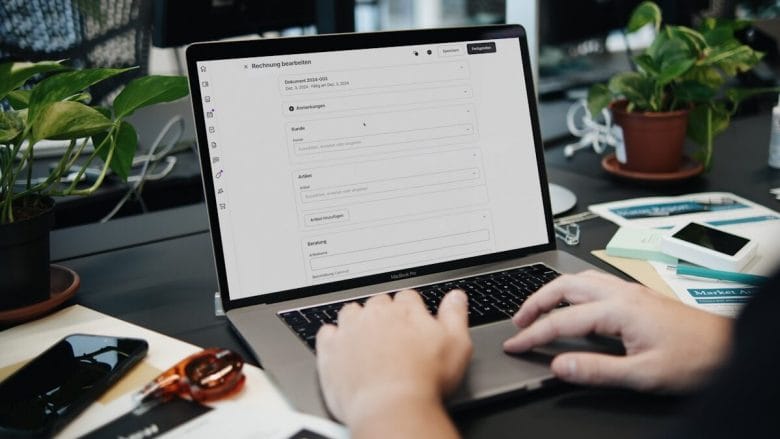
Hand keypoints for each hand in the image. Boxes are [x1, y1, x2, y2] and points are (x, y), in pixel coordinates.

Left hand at [316, 289, 471, 435]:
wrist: (392, 407)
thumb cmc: (424, 380)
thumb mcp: (457, 345)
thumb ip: (455, 315)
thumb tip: (456, 297)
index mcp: (405, 311)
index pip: (407, 297)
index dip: (411, 310)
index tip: (412, 322)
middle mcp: (376, 315)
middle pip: (378, 302)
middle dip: (385, 314)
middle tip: (392, 335)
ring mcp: (350, 330)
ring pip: (351, 312)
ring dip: (358, 320)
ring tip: (366, 338)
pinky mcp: (331, 350)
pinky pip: (327, 332)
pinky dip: (334, 337)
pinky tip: (342, 347)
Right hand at [503, 270, 732, 392]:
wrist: (729, 346)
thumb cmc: (694, 358)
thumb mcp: (642, 373)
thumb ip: (597, 370)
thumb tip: (559, 366)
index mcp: (618, 310)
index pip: (561, 320)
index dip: (533, 334)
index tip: (515, 344)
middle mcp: (621, 293)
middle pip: (563, 286)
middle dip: (534, 303)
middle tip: (518, 322)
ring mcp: (629, 290)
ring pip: (578, 279)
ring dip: (552, 292)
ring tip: (538, 309)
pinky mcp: (637, 294)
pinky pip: (594, 281)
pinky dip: (572, 289)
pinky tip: (574, 301)